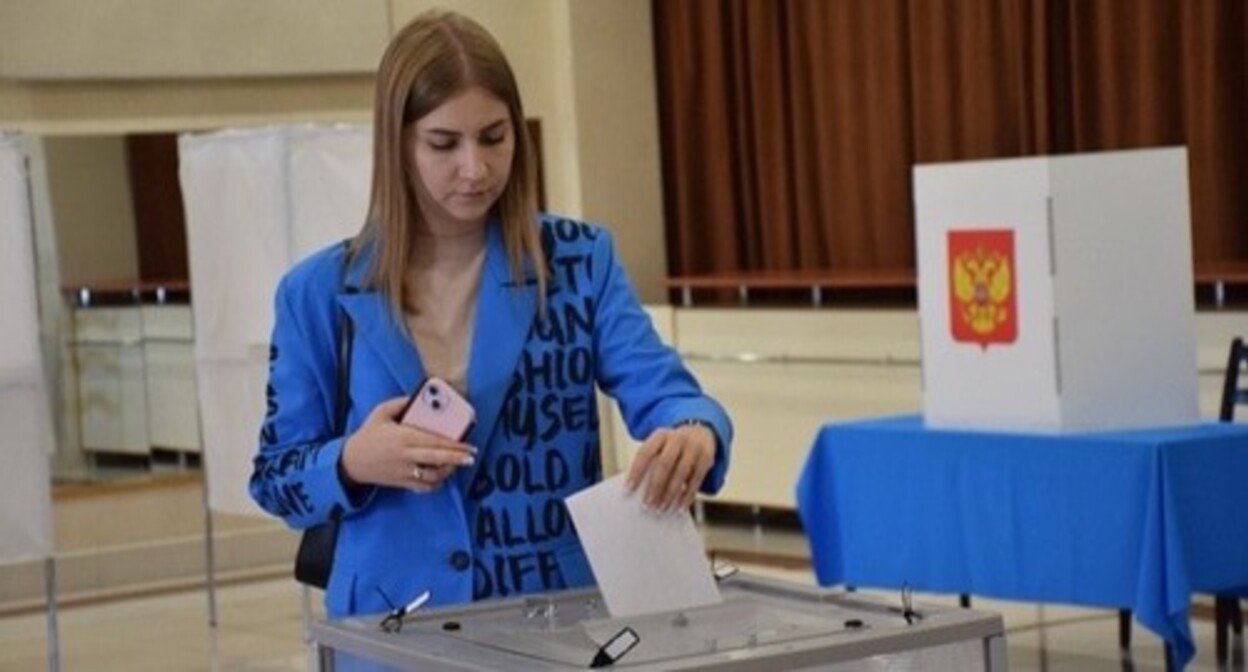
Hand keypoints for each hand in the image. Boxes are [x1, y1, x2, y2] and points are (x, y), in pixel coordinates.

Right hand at [340, 397, 476, 491]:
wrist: (351, 461)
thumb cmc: (368, 435)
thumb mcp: (381, 412)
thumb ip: (401, 403)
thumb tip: (419, 398)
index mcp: (402, 437)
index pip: (432, 441)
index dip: (452, 443)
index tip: (467, 443)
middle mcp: (405, 455)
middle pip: (436, 458)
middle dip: (457, 458)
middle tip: (471, 456)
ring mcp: (404, 471)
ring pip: (432, 476)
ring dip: (448, 471)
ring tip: (459, 463)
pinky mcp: (402, 483)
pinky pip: (424, 487)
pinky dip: (436, 484)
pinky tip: (443, 476)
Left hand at [626, 423, 715, 512]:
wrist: (700, 431)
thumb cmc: (671, 446)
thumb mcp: (660, 446)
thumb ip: (650, 461)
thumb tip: (636, 488)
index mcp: (660, 435)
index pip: (645, 453)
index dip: (636, 472)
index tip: (628, 490)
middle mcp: (677, 439)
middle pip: (664, 464)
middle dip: (655, 487)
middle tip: (647, 505)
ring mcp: (693, 447)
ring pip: (681, 473)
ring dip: (670, 494)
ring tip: (661, 509)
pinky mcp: (706, 457)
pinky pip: (696, 480)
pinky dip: (687, 496)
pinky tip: (680, 508)